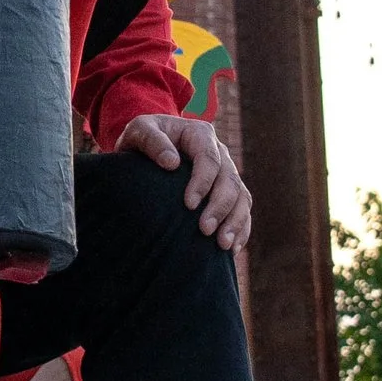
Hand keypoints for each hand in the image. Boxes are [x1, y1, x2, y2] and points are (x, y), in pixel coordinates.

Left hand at [115, 110, 251, 251]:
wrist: (147, 148)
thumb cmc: (141, 139)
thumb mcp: (138, 131)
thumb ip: (151, 140)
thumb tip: (171, 162)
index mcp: (199, 134)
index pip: (209, 158)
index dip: (203, 182)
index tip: (189, 204)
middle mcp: (219, 152)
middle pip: (230, 180)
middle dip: (220, 206)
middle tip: (204, 230)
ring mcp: (226, 172)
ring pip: (241, 196)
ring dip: (235, 221)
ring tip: (222, 245)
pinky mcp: (228, 191)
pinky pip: (242, 209)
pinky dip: (241, 229)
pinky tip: (231, 249)